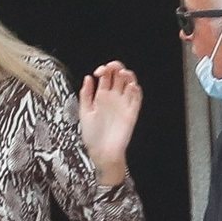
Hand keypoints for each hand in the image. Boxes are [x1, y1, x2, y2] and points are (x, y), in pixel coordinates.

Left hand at [80, 61, 142, 181]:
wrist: (102, 153)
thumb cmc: (92, 136)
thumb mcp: (84, 113)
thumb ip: (86, 95)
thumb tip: (88, 78)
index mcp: (101, 97)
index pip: (106, 76)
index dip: (104, 69)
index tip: (98, 72)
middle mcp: (113, 98)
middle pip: (119, 76)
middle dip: (116, 67)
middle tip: (110, 68)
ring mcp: (123, 104)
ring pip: (130, 83)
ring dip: (128, 75)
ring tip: (122, 74)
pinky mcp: (132, 113)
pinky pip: (137, 98)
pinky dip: (136, 90)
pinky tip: (131, 86)